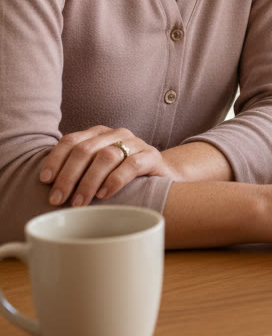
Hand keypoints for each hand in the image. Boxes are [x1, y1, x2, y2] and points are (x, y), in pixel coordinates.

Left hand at [40, 126, 170, 207]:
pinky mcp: (152, 156)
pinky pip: (131, 164)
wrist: (163, 175)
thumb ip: (79, 169)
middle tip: (58, 200)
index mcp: (99, 133)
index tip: (45, 181)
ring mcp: (135, 143)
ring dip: (88, 181)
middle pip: (85, 150)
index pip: (71, 141)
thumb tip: (48, 187)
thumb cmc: (122, 174)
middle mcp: (116, 134)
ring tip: (79, 202)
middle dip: (68, 176)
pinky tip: (104, 194)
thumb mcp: (98, 168)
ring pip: (106, 156)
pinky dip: (114, 180)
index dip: (55, 160)